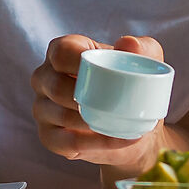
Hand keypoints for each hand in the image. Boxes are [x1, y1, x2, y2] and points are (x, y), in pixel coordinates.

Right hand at [32, 34, 166, 173]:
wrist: (132, 126)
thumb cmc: (131, 84)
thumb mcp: (145, 61)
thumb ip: (142, 47)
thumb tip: (129, 44)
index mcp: (61, 52)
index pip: (60, 52)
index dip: (78, 61)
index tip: (107, 73)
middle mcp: (45, 78)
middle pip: (56, 86)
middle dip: (86, 97)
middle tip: (118, 105)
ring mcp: (42, 108)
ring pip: (62, 116)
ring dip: (93, 122)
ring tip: (121, 125)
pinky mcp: (48, 136)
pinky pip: (67, 142)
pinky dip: (96, 144)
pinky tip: (116, 141)